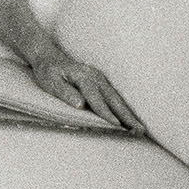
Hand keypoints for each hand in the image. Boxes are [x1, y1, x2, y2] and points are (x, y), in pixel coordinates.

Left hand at [31, 56, 145, 134]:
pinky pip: (115, 97)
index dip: (106, 113)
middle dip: (127, 116)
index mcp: (83, 77)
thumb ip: (65, 92)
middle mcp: (96, 77)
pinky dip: (124, 109)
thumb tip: (80, 105)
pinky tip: (131, 119)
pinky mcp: (102, 83)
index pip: (96, 99)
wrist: (49, 57)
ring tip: (141, 129)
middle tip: (139, 131)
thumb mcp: (50, 81)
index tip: (117, 126)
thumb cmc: (48, 72)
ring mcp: (101, 79)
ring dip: (129, 114)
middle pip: (113, 99)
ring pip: (117, 99)